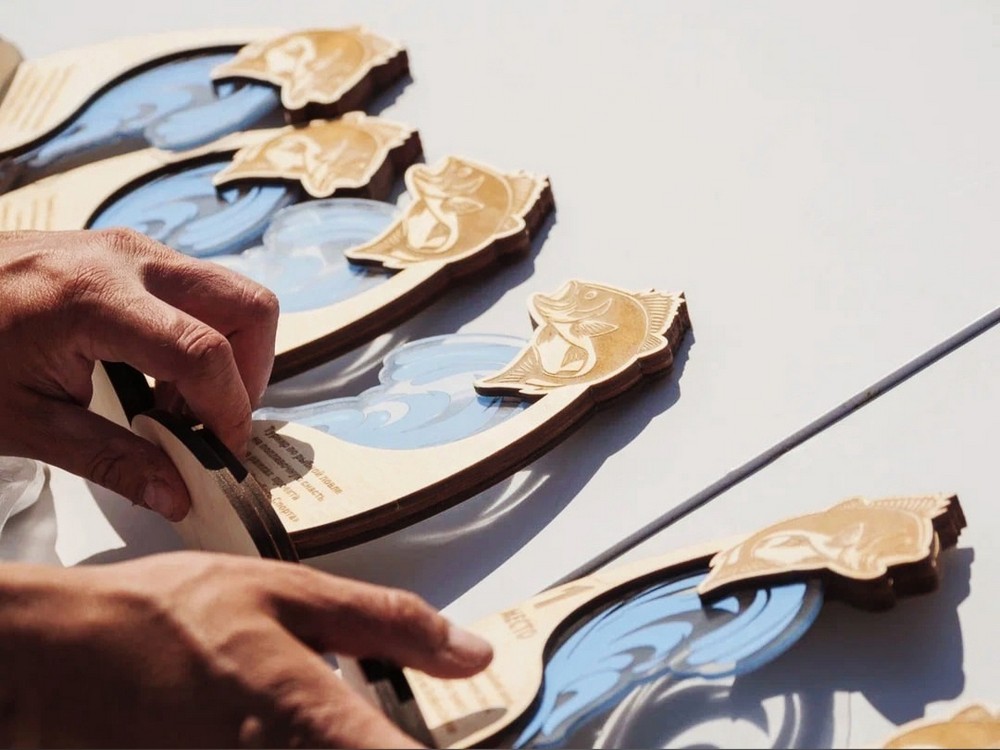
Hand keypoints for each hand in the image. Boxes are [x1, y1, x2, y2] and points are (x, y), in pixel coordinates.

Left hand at [0, 228, 279, 519]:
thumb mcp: (24, 422)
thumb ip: (111, 460)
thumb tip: (177, 494)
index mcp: (96, 298)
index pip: (204, 353)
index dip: (230, 411)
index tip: (225, 455)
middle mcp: (128, 260)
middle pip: (248, 305)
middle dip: (252, 372)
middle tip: (217, 422)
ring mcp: (131, 249)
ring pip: (231, 293)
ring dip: (229, 353)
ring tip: (181, 403)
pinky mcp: (128, 253)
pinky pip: (200, 289)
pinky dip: (204, 335)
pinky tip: (159, 375)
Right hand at [0, 552, 492, 746]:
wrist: (59, 658)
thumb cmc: (159, 620)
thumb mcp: (285, 593)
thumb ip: (384, 622)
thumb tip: (468, 647)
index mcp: (314, 719)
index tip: (483, 737)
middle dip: (393, 744)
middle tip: (394, 716)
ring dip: (358, 742)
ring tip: (341, 713)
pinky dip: (316, 747)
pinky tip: (301, 726)